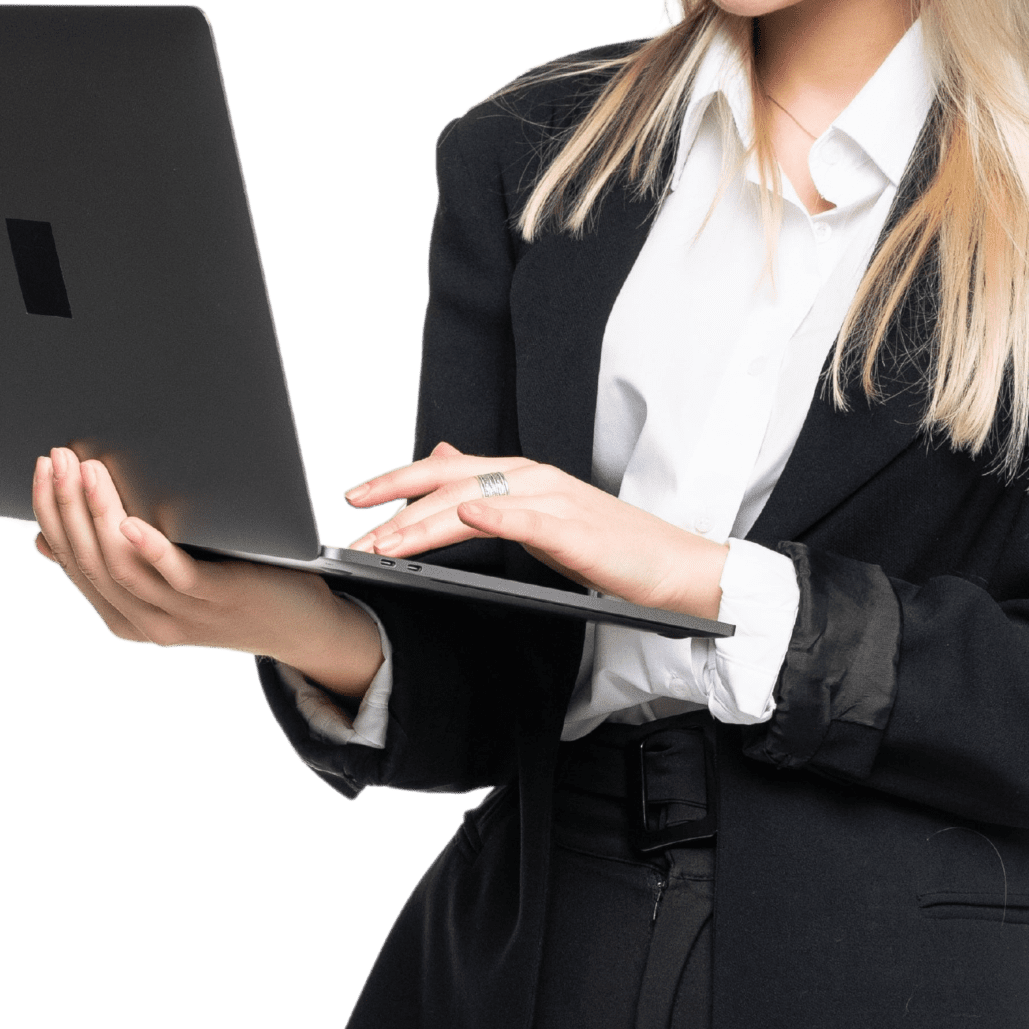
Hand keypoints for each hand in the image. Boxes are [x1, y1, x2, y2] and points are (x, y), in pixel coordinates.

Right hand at [30, 447, 384, 701]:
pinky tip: (132, 522)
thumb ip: (113, 560)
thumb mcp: (160, 576)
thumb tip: (42, 540)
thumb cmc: (228, 584)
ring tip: (89, 469)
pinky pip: (175, 576)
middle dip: (68, 504)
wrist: (298, 622)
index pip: (70, 560)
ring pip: (122, 565)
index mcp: (123, 614)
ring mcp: (180, 613)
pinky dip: (150, 548)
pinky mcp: (217, 598)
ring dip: (100, 513)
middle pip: (90, 560)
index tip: (41, 467)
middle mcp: (144, 620)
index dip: (51, 512)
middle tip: (58, 456)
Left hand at [343, 443, 726, 620]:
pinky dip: (495, 515)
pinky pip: (529, 519)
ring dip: (425, 522)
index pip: (445, 469)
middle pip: (449, 483)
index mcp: (523, 475)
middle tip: (356, 535)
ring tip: (388, 542)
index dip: (396, 480)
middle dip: (396, 509)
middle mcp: (534, 478)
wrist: (674, 568)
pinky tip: (464, 517)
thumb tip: (444, 461)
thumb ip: (492, 491)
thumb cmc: (609, 548)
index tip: (354, 499)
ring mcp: (555, 501)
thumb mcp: (540, 515)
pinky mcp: (576, 531)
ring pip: (475, 502)